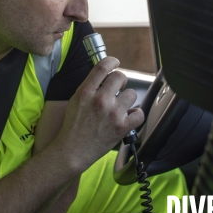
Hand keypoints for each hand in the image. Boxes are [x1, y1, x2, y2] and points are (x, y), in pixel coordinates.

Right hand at [54, 56, 144, 170]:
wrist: (73, 151)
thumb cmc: (73, 127)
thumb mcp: (75, 100)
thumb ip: (89, 87)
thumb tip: (104, 76)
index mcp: (86, 92)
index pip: (103, 66)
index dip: (112, 61)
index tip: (115, 63)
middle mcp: (100, 100)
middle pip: (120, 77)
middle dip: (121, 81)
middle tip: (117, 89)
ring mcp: (113, 113)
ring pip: (132, 94)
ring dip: (127, 99)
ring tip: (120, 107)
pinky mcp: (122, 127)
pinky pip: (139, 113)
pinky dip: (135, 115)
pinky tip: (128, 117)